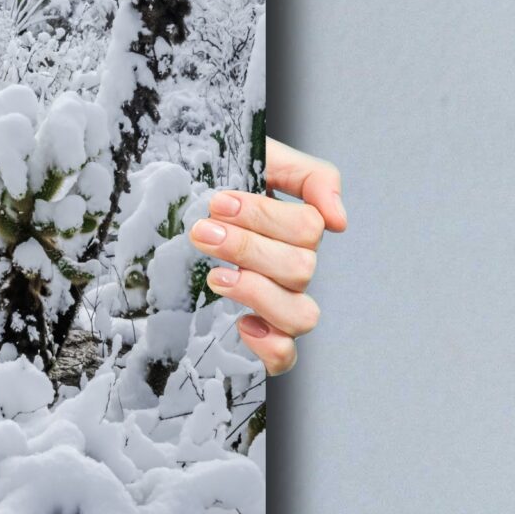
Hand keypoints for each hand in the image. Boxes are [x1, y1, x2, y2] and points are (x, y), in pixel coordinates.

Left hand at [188, 137, 345, 375]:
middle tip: (204, 231)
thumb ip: (311, 176)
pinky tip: (243, 324)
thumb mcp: (263, 157)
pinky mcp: (259, 332)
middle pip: (300, 269)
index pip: (308, 228)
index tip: (219, 203)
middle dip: (247, 248)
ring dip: (257, 293)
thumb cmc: (220, 178)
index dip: (264, 216)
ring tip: (216, 276)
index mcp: (297, 228)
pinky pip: (284, 356)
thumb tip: (339, 219)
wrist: (175, 197)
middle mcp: (293, 268)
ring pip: (300, 315)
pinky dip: (270, 346)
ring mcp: (279, 302)